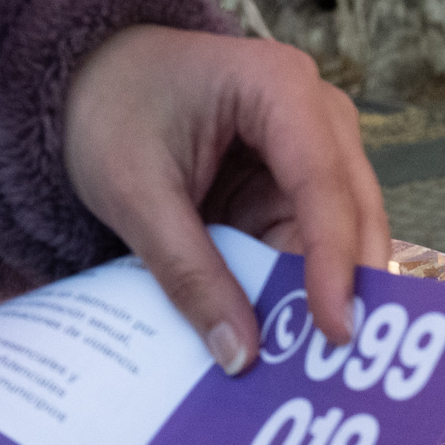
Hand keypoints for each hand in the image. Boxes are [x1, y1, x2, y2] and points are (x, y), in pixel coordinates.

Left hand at [62, 25, 391, 372]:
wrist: (90, 80)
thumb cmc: (108, 110)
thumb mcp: (133, 193)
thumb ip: (187, 272)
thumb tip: (239, 355)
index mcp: (278, 87)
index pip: (323, 184)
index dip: (333, 262)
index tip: (334, 331)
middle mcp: (317, 114)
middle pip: (355, 211)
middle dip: (351, 286)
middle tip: (346, 365)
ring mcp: (315, 152)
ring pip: (345, 237)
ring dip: (332, 297)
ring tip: (323, 364)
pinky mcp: (298, 190)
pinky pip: (314, 250)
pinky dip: (304, 293)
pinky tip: (296, 339)